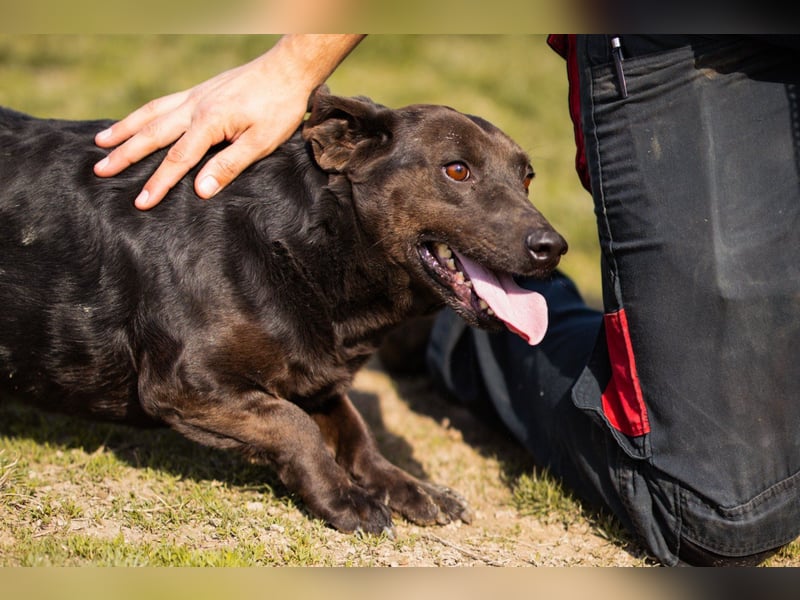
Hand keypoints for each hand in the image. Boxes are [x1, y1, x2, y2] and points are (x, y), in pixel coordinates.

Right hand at [93, 34, 363, 209]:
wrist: (288, 69)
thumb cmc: (279, 108)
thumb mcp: (261, 143)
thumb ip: (229, 166)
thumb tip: (200, 191)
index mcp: (209, 122)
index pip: (177, 159)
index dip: (158, 183)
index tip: (139, 202)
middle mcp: (195, 106)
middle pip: (153, 134)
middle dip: (125, 155)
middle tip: (100, 171)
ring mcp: (195, 96)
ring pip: (151, 114)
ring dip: (125, 129)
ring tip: (101, 142)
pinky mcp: (200, 91)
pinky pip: (163, 103)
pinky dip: (143, 113)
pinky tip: (136, 120)